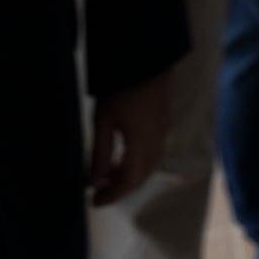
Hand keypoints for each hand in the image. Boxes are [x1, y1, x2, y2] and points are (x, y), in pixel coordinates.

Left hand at [89, 73, 173, 204]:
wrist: (146, 58)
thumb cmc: (120, 89)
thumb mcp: (103, 121)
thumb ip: (100, 153)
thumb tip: (94, 181)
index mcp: (142, 143)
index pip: (130, 180)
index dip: (113, 194)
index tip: (94, 201)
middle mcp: (158, 140)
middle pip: (143, 175)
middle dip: (122, 186)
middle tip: (99, 189)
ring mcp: (164, 129)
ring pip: (151, 163)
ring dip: (131, 173)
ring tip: (108, 172)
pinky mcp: (165, 119)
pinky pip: (154, 151)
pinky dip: (139, 161)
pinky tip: (124, 153)